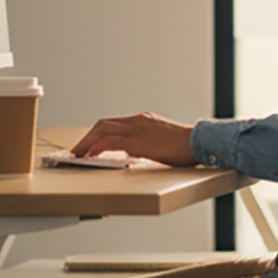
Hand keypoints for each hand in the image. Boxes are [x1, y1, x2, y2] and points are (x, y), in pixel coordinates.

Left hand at [71, 112, 197, 166]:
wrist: (199, 142)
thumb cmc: (188, 146)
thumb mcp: (164, 141)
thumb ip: (148, 143)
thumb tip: (136, 152)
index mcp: (144, 120)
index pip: (114, 123)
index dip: (98, 134)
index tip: (90, 144)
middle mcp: (137, 120)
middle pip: (103, 125)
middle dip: (88, 137)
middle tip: (78, 150)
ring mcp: (136, 128)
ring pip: (101, 131)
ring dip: (86, 143)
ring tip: (78, 155)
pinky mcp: (136, 140)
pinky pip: (107, 142)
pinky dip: (94, 148)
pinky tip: (89, 157)